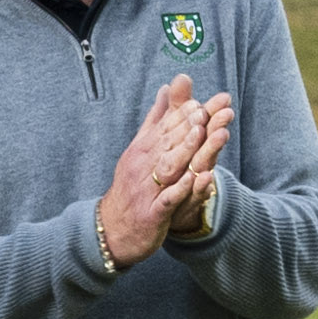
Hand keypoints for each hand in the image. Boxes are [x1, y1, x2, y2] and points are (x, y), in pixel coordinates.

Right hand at [88, 77, 230, 267]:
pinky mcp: (152, 213)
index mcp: (142, 151)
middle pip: (167, 143)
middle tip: (206, 109)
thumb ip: (156, 120)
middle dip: (187, 126)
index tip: (200, 100)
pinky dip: (181, 187)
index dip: (181, 115)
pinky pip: (168, 198)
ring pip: (168, 166)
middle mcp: (142, 167)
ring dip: (185, 149)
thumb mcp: (139, 151)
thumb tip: (167, 88)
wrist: (111, 230)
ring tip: (201, 133)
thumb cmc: (130, 189)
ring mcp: (147, 190)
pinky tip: (196, 178)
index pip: (163, 129)